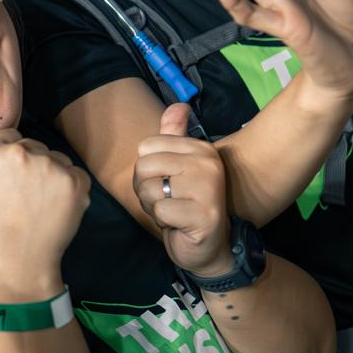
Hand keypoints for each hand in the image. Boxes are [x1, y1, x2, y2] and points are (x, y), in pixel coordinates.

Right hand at [0, 130, 86, 298]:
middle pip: (32, 148)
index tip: (3, 189)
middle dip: (28, 170)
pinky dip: (70, 193)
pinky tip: (53, 212)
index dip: (6, 164)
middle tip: (17, 202)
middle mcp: (19, 151)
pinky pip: (76, 177)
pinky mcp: (74, 183)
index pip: (8, 140)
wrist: (12, 265)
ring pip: (54, 162)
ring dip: (49, 181)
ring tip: (34, 208)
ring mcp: (49, 167)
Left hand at [133, 104, 232, 277]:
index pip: (145, 147)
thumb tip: (178, 105)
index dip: (146, 170)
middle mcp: (208, 163)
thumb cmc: (186, 205)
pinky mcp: (204, 215)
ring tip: (174, 212)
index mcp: (200, 149)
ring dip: (154, 207)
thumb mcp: (178, 167)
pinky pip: (160, 210)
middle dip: (146, 190)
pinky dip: (163, 221)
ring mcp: (209, 189)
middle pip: (143, 167)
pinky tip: (179, 225)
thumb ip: (173, 136)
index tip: (166, 183)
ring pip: (148, 189)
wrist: (210, 247)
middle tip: (169, 201)